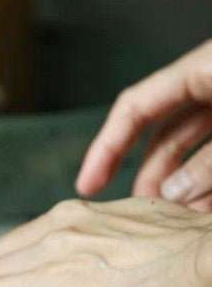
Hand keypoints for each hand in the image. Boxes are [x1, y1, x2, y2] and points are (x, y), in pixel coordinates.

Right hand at [76, 39, 211, 210]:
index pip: (133, 107)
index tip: (87, 184)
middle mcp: (210, 85)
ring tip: (176, 218)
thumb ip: (210, 161)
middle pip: (163, 134)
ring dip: (184, 186)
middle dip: (150, 176)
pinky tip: (204, 207)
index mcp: (201, 68)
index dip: (106, 147)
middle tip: (139, 212)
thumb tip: (172, 194)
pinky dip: (211, 182)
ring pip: (195, 149)